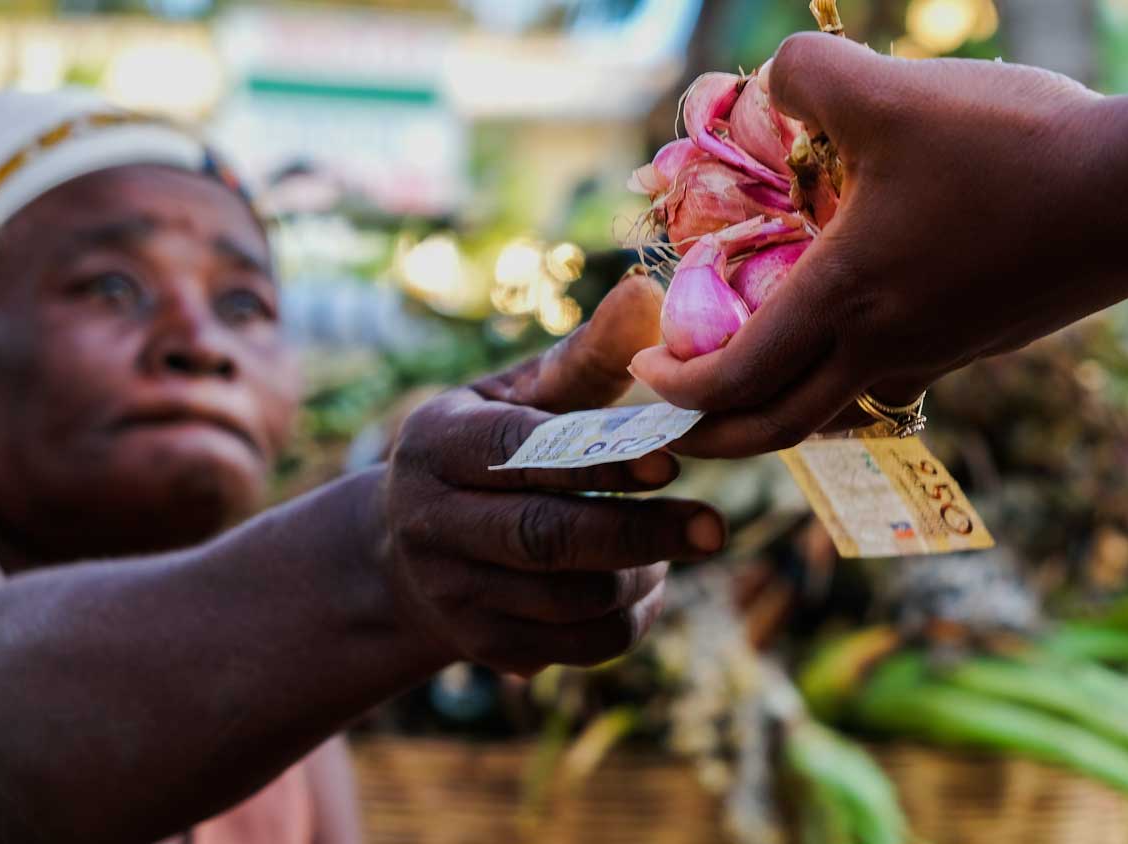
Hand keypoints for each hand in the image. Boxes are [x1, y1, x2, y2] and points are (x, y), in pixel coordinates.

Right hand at [377, 273, 724, 675]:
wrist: (411, 548)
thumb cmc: (492, 449)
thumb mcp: (522, 394)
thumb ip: (587, 357)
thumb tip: (648, 292)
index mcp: (436, 443)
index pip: (522, 455)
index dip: (601, 463)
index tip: (672, 465)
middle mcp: (429, 523)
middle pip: (546, 538)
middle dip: (640, 534)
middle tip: (716, 527)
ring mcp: (452, 594)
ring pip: (570, 600)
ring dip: (643, 574)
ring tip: (679, 540)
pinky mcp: (482, 647)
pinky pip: (578, 646)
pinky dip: (631, 618)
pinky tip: (648, 582)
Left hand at [631, 34, 1127, 457]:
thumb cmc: (1013, 151)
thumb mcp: (890, 92)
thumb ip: (806, 74)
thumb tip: (768, 78)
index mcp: (845, 304)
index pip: (735, 381)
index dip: (678, 390)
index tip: (646, 372)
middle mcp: (885, 351)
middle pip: (779, 428)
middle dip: (717, 435)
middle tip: (680, 421)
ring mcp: (939, 356)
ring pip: (839, 407)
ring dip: (784, 403)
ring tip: (759, 367)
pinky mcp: (980, 342)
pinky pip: (894, 376)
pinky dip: (849, 368)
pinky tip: (858, 318)